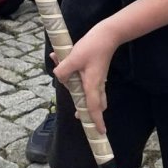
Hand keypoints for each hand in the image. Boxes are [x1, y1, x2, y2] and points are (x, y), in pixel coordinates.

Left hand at [53, 19, 118, 134]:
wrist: (108, 35)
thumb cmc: (92, 47)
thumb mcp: (73, 58)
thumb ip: (63, 71)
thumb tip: (60, 78)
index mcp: (92, 85)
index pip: (94, 108)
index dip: (97, 121)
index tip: (100, 132)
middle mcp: (97, 85)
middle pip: (95, 105)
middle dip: (89, 113)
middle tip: (79, 117)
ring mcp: (98, 79)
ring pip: (92, 95)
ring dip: (82, 97)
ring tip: (71, 93)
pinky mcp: (96, 72)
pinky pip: (88, 83)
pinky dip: (78, 82)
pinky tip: (63, 64)